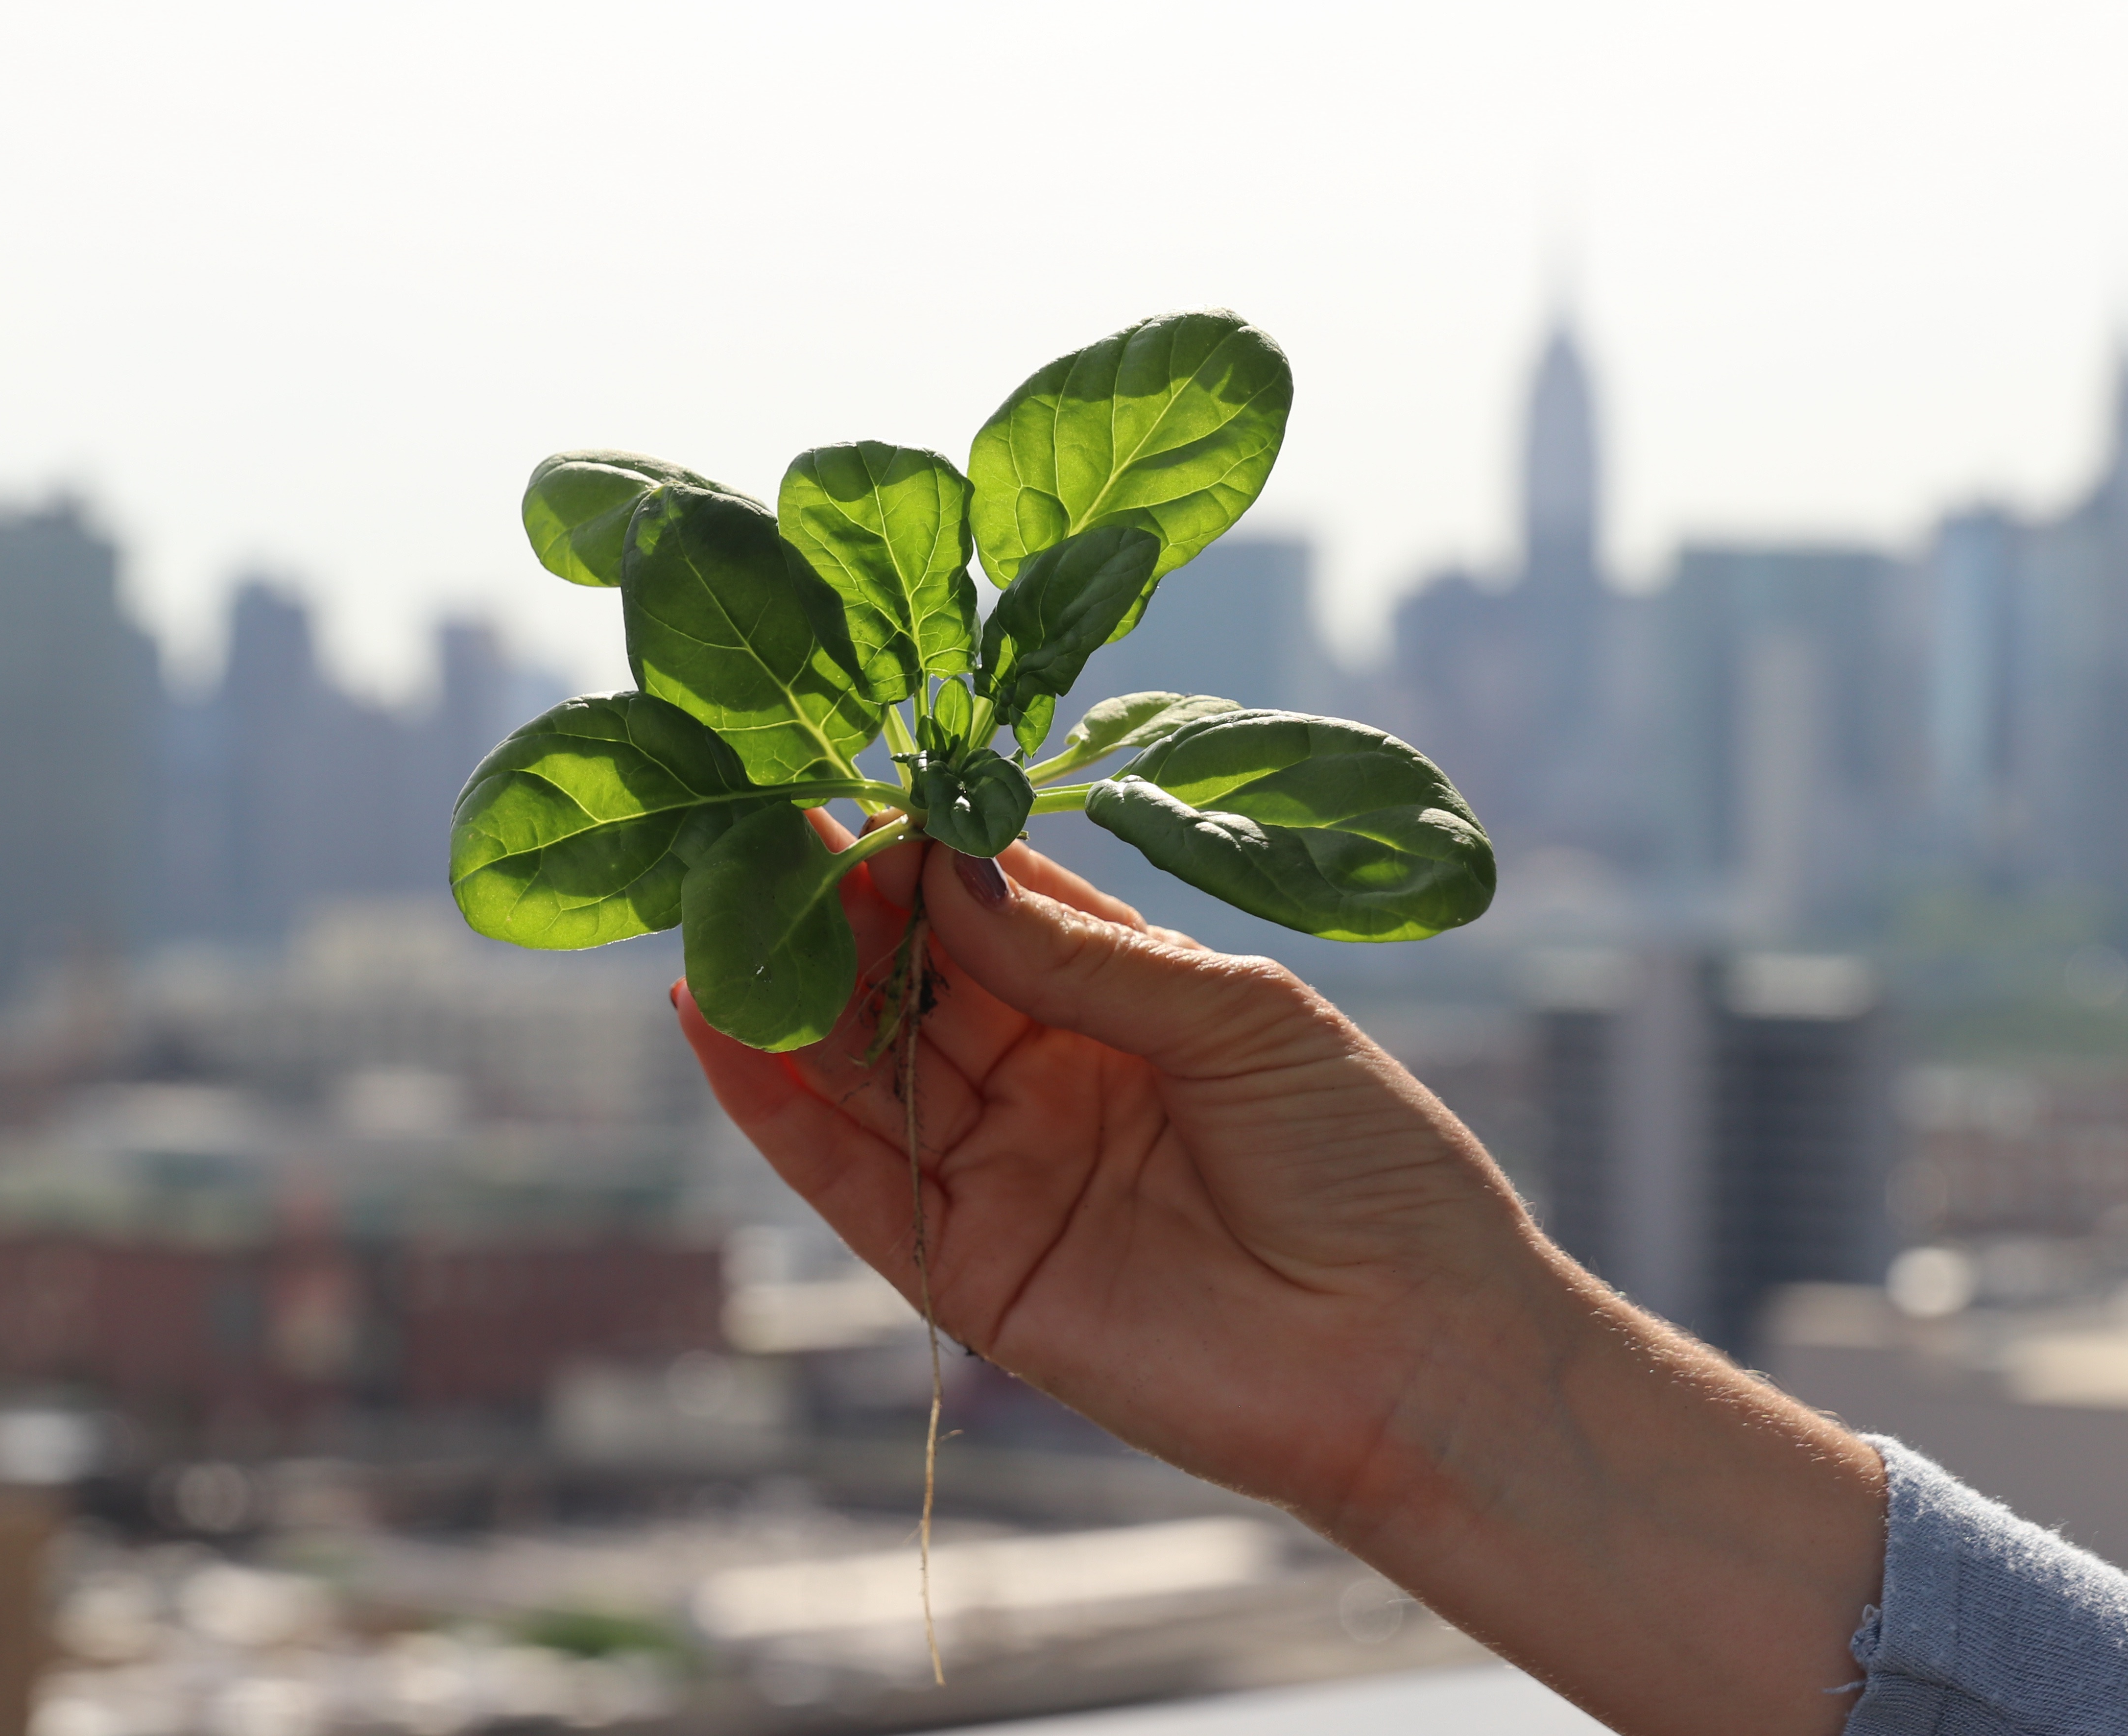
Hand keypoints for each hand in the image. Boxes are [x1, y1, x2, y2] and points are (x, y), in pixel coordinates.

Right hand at [674, 818, 1882, 1735]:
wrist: (1419, 1348)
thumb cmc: (1365, 1159)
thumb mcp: (1235, 1014)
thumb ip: (1081, 954)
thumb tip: (941, 864)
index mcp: (1121, 1000)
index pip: (985, 903)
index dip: (913, 847)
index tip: (841, 779)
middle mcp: (1048, 1078)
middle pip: (906, 979)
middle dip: (827, 909)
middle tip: (743, 828)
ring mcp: (1002, 1174)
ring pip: (861, 1069)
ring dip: (782, 993)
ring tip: (708, 907)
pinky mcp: (969, 1273)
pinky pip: (850, 1179)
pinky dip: (774, 1107)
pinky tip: (715, 1020)